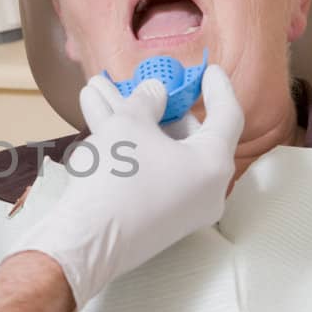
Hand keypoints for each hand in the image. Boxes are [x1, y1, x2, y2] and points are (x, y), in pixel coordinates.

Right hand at [5, 64, 243, 307]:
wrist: (84, 241)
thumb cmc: (116, 177)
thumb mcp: (129, 123)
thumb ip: (147, 99)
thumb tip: (155, 93)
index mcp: (213, 164)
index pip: (227, 116)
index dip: (217, 87)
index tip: (207, 70)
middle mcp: (205, 190)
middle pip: (186, 134)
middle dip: (154, 105)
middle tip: (134, 83)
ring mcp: (180, 208)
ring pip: (159, 152)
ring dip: (129, 120)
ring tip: (96, 90)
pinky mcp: (155, 219)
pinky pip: (149, 173)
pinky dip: (128, 148)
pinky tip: (96, 120)